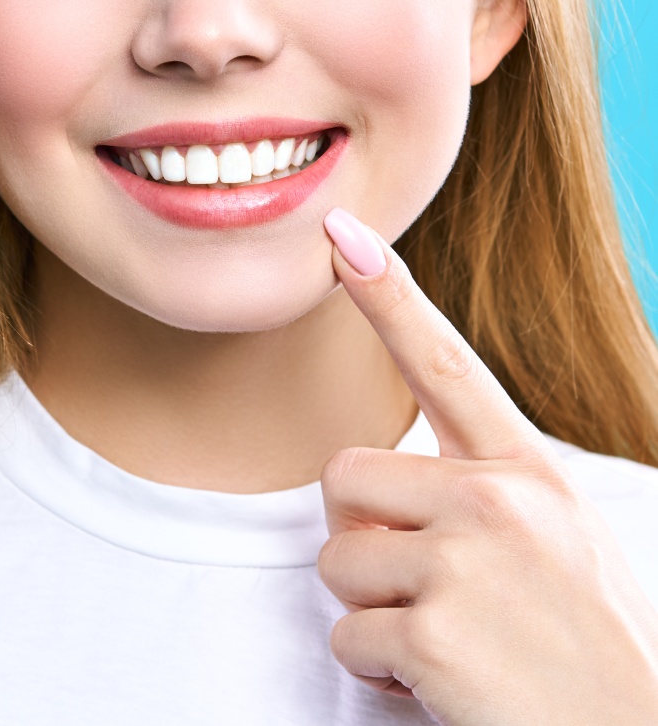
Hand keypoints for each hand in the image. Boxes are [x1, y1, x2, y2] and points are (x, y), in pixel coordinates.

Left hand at [316, 206, 657, 724]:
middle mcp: (497, 500)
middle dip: (360, 535)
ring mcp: (465, 562)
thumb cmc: (582, 643)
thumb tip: (372, 492)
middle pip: (342, 476)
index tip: (342, 236)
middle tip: (424, 584)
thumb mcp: (554, 541)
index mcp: (527, 472)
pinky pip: (347, 636)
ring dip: (371, 606)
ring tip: (445, 634)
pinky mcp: (437, 632)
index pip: (446, 362)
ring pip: (334, 559)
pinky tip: (442, 681)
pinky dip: (379, 669)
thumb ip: (475, 496)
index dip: (389, 296)